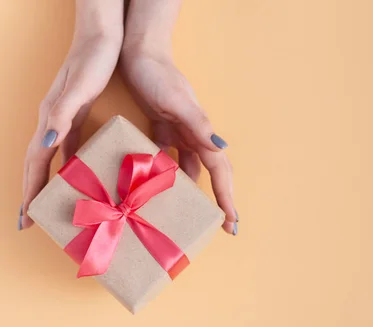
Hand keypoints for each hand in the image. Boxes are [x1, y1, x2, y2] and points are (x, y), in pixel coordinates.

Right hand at [20, 31, 122, 229]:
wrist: (102, 37)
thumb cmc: (92, 62)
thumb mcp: (78, 89)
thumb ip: (62, 116)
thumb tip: (46, 144)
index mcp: (51, 119)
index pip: (36, 162)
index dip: (30, 190)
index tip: (25, 217)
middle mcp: (53, 121)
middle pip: (37, 164)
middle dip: (32, 193)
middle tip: (29, 220)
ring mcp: (64, 119)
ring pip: (50, 158)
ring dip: (48, 183)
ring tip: (49, 206)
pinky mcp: (78, 115)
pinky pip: (68, 149)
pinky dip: (68, 167)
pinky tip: (78, 177)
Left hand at [120, 46, 237, 234]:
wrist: (140, 53)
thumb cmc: (157, 75)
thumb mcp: (177, 101)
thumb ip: (198, 124)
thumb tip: (222, 148)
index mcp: (200, 132)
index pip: (219, 171)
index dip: (226, 197)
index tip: (232, 223)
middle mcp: (194, 136)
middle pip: (211, 174)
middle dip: (219, 199)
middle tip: (223, 226)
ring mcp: (179, 133)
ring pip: (191, 169)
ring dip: (193, 191)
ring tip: (190, 214)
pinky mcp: (162, 128)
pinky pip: (169, 158)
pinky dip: (168, 174)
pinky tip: (157, 188)